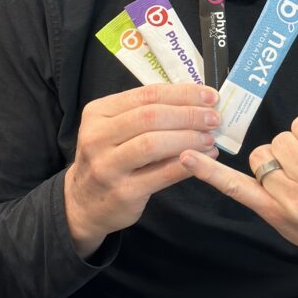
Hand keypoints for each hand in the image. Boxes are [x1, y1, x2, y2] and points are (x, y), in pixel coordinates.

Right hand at [65, 83, 219, 257]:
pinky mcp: (123, 192)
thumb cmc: (109, 158)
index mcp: (98, 113)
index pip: (146, 95)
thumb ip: (146, 113)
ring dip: (189, 138)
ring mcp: (108, 166)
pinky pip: (161, 174)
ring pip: (153, 144)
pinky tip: (205, 159)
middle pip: (151, 117)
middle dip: (188, 115)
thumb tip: (196, 102)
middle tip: (214, 118)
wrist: (83, 203)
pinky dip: (187, 164)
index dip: (182, 93)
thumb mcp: (114, 129)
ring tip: (210, 139)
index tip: (209, 95)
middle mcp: (98, 137)